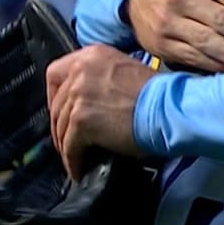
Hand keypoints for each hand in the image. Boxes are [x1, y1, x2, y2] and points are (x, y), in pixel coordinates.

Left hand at [46, 45, 155, 180]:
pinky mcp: (80, 120)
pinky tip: (79, 169)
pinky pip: (69, 146)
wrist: (168, 109)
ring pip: (60, 126)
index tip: (62, 110)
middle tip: (68, 139)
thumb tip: (88, 100)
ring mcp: (78, 94)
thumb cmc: (157, 95)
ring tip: (76, 157)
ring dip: (66, 144)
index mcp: (92, 55)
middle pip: (56, 103)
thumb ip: (101, 78)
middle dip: (60, 124)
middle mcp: (81, 70)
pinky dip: (73, 160)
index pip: (56, 73)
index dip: (55, 95)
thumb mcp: (124, 70)